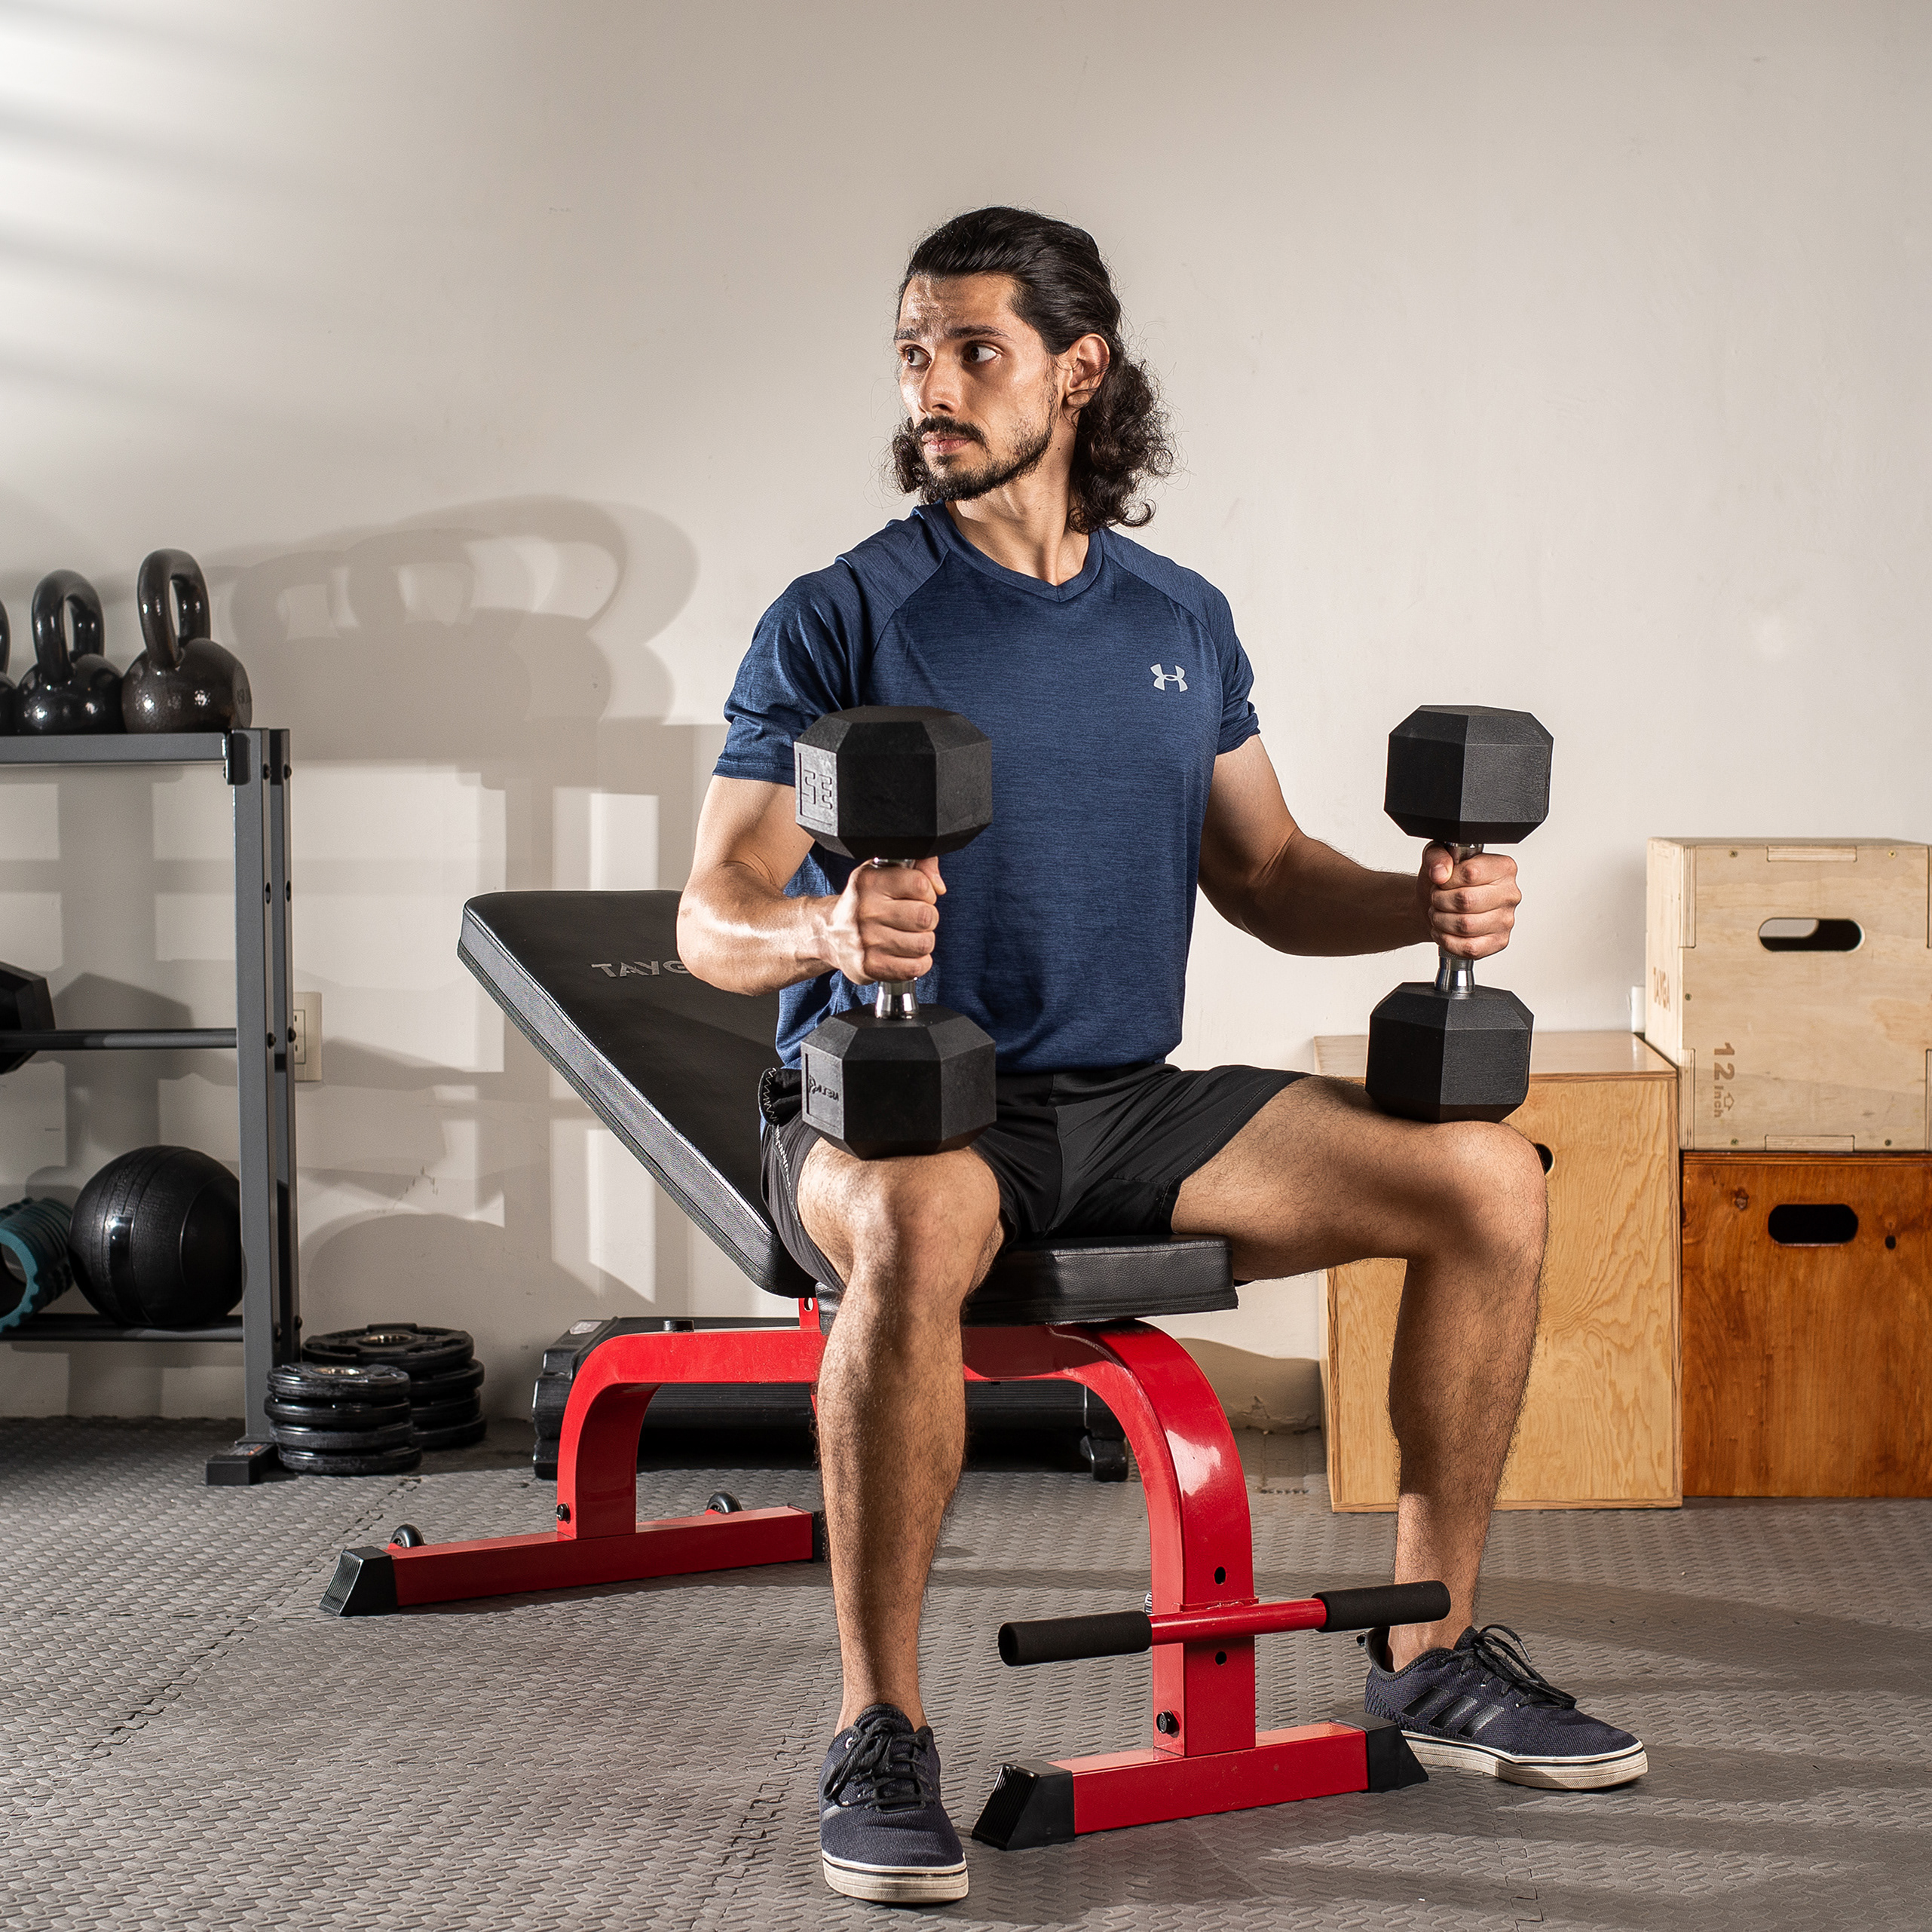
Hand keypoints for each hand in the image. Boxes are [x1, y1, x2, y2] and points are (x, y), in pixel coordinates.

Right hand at [823, 857, 944, 984]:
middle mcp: (865, 910)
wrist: (830, 934)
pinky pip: (915, 968)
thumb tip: (938, 886)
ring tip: (909, 936)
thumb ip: (919, 866)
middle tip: (914, 919)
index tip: (917, 897)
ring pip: (924, 943)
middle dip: (928, 918)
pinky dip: (918, 963)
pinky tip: (906, 955)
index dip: (927, 892)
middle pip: (925, 916)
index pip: (920, 884)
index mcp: (869, 882)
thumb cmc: (865, 902)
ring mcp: (866, 941)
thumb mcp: (884, 873)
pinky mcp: (870, 966)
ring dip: (923, 941)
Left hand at [1416, 845, 1520, 959]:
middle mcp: (1509, 894)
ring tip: (1439, 913)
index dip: (1446, 880)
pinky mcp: (1498, 942)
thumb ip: (1437, 855)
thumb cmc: (1446, 881)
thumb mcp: (1437, 856)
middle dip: (1440, 901)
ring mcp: (1506, 920)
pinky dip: (1448, 940)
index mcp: (1503, 868)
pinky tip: (1444, 930)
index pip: (1470, 874)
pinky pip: (1469, 947)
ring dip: (1441, 921)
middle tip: (1437, 899)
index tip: (1441, 881)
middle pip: (1466, 901)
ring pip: (1465, 925)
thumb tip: (1441, 873)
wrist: (1441, 904)